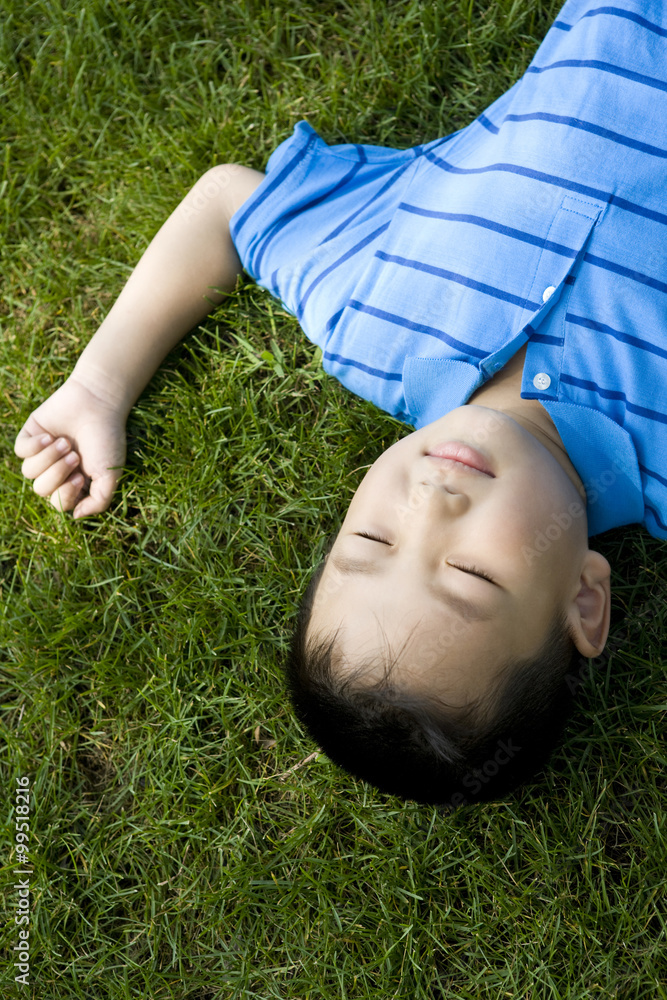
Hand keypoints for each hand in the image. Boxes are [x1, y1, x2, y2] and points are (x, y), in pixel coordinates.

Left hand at [14, 375, 126, 517]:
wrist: (98, 402)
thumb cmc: (107, 438)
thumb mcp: (110, 475)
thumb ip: (98, 502)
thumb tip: (76, 516)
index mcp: (75, 483)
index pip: (59, 504)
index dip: (65, 495)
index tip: (79, 477)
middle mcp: (56, 471)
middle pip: (41, 490)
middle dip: (57, 473)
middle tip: (75, 455)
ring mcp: (42, 454)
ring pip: (29, 472)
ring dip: (49, 458)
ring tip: (65, 442)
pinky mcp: (30, 437)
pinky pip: (20, 452)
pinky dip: (35, 446)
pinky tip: (50, 435)